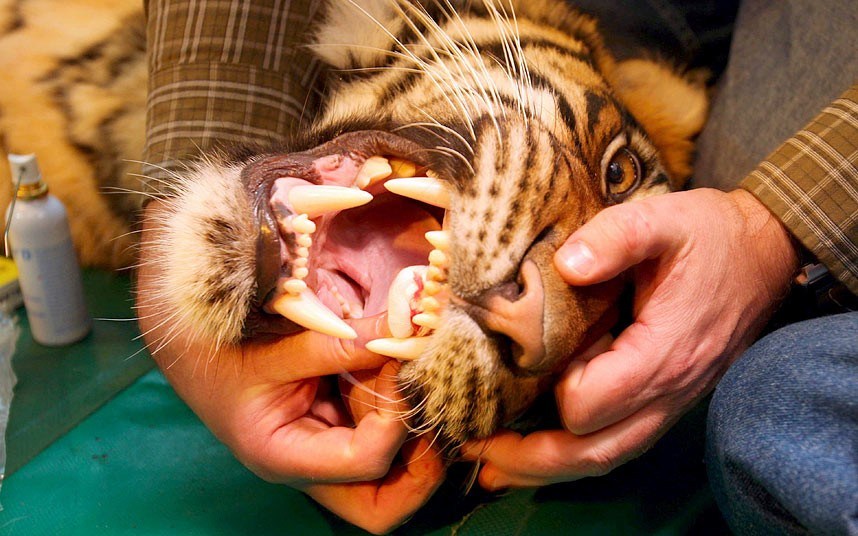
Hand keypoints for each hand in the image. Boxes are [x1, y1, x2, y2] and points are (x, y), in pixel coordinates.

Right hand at [137, 202, 443, 533]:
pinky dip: (401, 409)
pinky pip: (381, 435)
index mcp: (285, 457)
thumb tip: (408, 327)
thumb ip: (341, 342)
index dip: (395, 421)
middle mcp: (311, 468)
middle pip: (382, 506)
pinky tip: (404, 373)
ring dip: (416, 436)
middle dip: (423, 470)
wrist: (191, 347)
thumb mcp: (278, 347)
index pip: (362, 462)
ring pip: (390, 477)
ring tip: (421, 384)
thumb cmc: (221, 352)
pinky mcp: (336, 430)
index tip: (401, 371)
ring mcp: (326, 453)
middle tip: (440, 416)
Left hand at [462, 188, 797, 488]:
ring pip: (605, 458)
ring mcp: (669, 404)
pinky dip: (573, 455)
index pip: (591, 404)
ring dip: (547, 468)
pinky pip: (617, 444)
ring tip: (494, 465)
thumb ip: (616, 237)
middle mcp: (668, 393)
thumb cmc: (711, 236)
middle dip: (530, 458)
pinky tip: (539, 452)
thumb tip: (566, 265)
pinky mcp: (665, 400)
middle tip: (474, 448)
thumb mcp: (664, 218)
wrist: (764, 253)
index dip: (553, 390)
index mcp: (663, 354)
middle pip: (592, 452)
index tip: (530, 360)